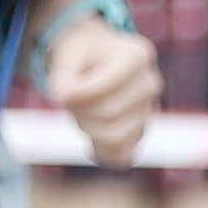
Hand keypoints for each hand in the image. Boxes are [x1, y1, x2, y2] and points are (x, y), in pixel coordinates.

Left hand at [42, 11, 163, 165]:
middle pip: (109, 112)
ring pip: (114, 135)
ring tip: (79, 111)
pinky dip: (98, 146)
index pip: (107, 86)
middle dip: (79, 110)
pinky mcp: (142, 133)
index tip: (57, 90)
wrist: (98, 59)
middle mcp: (150, 83)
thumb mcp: (69, 53)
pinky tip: (90, 127)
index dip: (78, 94)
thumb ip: (64, 73)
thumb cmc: (83, 54)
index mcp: (137, 54)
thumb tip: (62, 93)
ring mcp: (150, 110)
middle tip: (66, 99)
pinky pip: (120, 153)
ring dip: (86, 127)